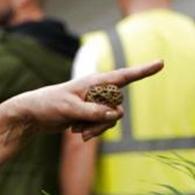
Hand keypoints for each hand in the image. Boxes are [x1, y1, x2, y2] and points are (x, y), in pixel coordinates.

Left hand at [13, 59, 164, 139]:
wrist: (34, 114)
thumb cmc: (49, 105)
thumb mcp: (70, 110)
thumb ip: (94, 112)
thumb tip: (116, 115)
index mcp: (94, 81)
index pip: (124, 76)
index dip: (144, 70)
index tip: (161, 63)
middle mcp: (98, 90)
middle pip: (117, 108)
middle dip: (103, 122)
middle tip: (81, 127)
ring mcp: (96, 103)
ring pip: (112, 120)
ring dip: (97, 129)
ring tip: (77, 131)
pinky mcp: (92, 114)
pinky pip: (103, 126)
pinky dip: (92, 131)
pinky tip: (76, 132)